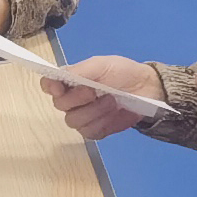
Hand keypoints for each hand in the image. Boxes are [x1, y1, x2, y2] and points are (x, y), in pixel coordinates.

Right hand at [41, 54, 164, 140]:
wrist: (147, 89)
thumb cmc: (123, 72)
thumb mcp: (102, 65)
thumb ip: (79, 70)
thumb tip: (57, 77)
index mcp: (70, 80)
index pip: (49, 85)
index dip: (50, 87)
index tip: (60, 88)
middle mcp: (72, 100)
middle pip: (60, 106)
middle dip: (78, 99)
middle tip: (96, 92)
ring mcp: (83, 117)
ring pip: (74, 121)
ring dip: (94, 111)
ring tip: (112, 101)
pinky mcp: (96, 130)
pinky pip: (89, 132)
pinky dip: (103, 123)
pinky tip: (114, 113)